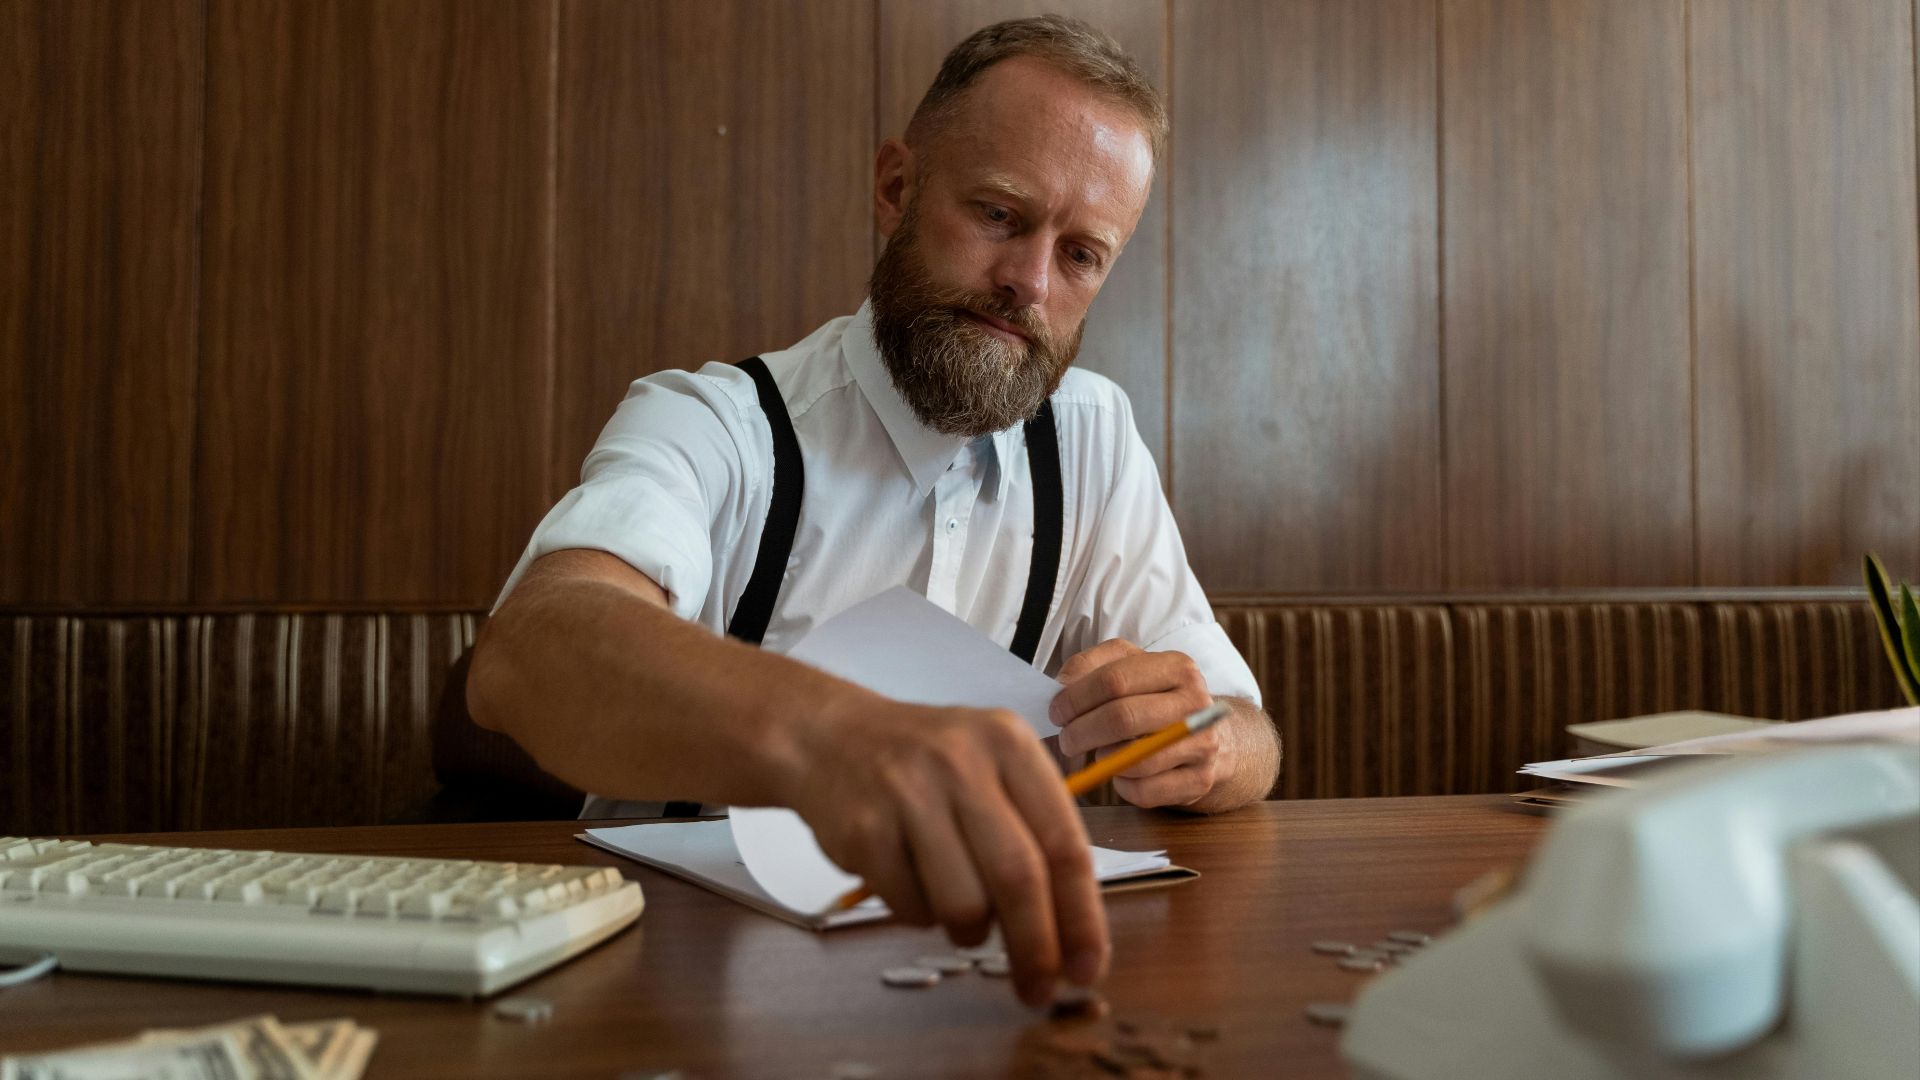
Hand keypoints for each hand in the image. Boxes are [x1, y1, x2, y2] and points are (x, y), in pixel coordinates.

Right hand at [786, 696, 1109, 1006]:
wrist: (830, 736)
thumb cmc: (927, 765)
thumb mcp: (991, 767)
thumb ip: (1033, 832)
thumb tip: (1071, 933)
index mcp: (1009, 743)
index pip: (1064, 843)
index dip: (1082, 917)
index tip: (1088, 966)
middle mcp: (961, 761)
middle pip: (1019, 878)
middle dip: (1035, 948)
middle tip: (1039, 990)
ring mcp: (907, 792)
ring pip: (963, 903)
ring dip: (971, 932)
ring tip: (962, 914)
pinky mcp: (863, 829)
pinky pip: (910, 908)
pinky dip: (921, 915)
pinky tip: (913, 884)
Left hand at [1050, 639, 1221, 807]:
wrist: (1207, 736)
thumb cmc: (1154, 699)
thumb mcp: (1129, 667)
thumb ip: (1092, 665)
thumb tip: (1063, 684)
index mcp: (1177, 667)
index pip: (1115, 680)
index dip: (1076, 698)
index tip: (1056, 712)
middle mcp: (1195, 703)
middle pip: (1123, 718)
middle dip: (1081, 732)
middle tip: (1065, 740)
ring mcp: (1203, 744)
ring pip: (1135, 760)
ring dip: (1102, 760)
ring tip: (1096, 753)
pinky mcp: (1200, 781)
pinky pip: (1145, 791)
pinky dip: (1122, 786)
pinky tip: (1121, 773)